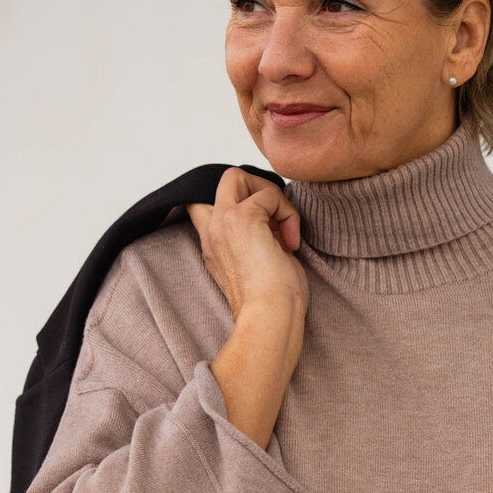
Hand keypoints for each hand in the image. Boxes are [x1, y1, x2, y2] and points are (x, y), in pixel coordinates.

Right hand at [187, 168, 309, 321]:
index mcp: (213, 244)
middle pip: (225, 179)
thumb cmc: (274, 301)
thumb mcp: (259, 262)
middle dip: (258, 187)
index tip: (264, 224)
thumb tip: (273, 215)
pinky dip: (287, 212)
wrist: (271, 317)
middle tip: (276, 218)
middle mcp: (212, 230)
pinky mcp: (241, 219)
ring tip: (284, 232)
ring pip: (239, 176)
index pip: (202, 204)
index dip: (238, 200)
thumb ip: (257, 236)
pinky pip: (270, 193)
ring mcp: (223, 222)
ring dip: (272, 197)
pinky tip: (291, 241)